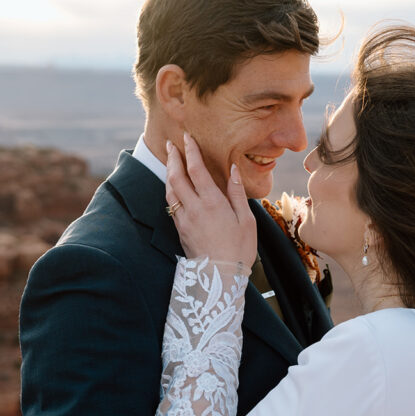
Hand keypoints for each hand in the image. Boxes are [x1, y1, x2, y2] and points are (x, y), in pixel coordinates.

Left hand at [166, 133, 256, 267]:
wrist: (220, 278)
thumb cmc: (239, 249)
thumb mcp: (246, 220)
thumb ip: (237, 193)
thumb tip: (232, 169)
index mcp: (212, 203)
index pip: (196, 170)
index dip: (190, 151)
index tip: (187, 138)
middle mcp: (194, 208)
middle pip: (176, 177)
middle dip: (173, 158)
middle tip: (171, 144)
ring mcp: (184, 220)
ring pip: (170, 190)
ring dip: (168, 173)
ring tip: (170, 162)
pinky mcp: (180, 230)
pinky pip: (171, 205)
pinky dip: (170, 190)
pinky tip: (173, 187)